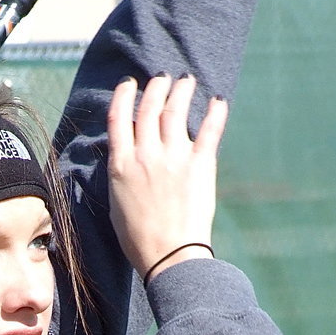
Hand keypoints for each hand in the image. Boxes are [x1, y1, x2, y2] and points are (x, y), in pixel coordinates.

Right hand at [106, 74, 227, 281]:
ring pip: (176, 111)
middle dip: (156, 87)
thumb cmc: (138, 239)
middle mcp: (146, 155)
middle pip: (149, 108)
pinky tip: (219, 101)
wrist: (168, 256)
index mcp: (121, 165)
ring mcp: (174, 158)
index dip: (124, 96)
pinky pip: (210, 130)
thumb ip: (121, 174)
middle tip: (162, 79)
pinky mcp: (200, 165)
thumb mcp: (116, 204)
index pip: (119, 118)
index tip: (130, 84)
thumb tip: (124, 156)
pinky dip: (216, 112)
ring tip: (187, 81)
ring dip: (182, 91)